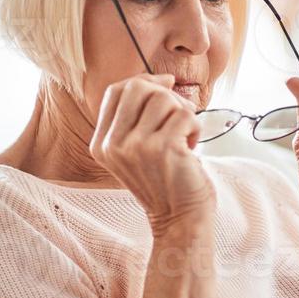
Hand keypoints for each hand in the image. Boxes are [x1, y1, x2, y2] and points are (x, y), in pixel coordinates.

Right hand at [90, 74, 214, 230]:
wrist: (180, 219)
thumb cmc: (166, 182)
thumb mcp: (138, 150)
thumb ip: (138, 117)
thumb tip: (163, 78)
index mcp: (102, 144)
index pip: (115, 91)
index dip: (143, 81)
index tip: (165, 86)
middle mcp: (114, 145)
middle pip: (138, 87)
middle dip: (165, 94)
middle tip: (178, 116)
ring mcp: (137, 146)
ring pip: (164, 98)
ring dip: (183, 114)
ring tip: (184, 137)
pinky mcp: (163, 148)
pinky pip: (186, 115)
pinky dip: (196, 128)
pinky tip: (192, 147)